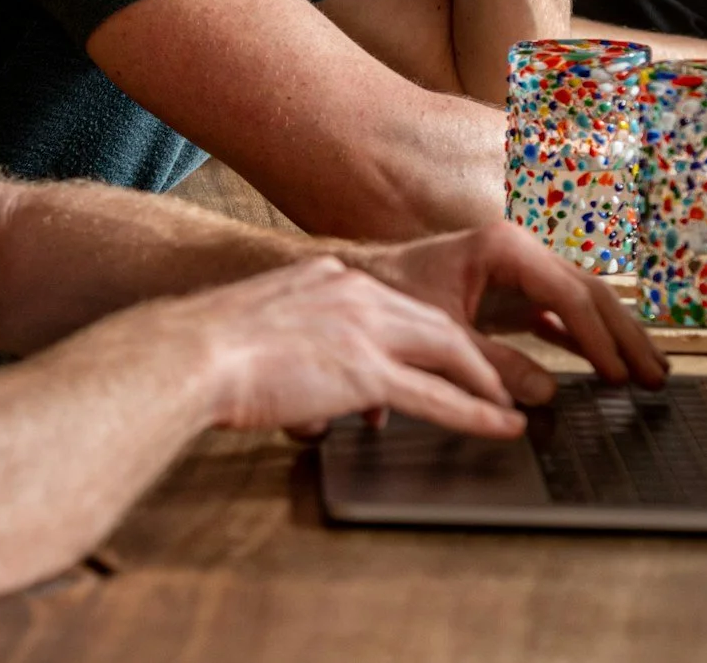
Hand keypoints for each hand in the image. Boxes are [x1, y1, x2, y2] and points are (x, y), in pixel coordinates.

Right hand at [155, 256, 531, 439]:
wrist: (192, 351)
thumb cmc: (211, 347)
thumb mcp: (264, 321)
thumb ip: (298, 334)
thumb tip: (305, 365)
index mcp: (335, 280)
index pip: (404, 304)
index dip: (437, 330)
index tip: (455, 349)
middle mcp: (359, 295)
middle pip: (440, 323)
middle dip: (478, 354)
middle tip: (506, 380)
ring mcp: (365, 331)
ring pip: (450, 353)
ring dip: (488, 382)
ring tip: (514, 405)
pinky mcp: (363, 372)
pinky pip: (436, 396)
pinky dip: (476, 413)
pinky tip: (502, 426)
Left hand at [349, 221, 667, 405]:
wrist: (360, 280)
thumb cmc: (391, 295)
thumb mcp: (441, 333)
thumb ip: (491, 364)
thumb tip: (545, 393)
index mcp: (505, 249)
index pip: (570, 295)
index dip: (600, 338)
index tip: (621, 375)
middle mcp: (520, 252)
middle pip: (590, 292)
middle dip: (626, 335)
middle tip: (658, 375)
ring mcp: (521, 271)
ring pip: (583, 303)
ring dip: (616, 338)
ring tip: (650, 371)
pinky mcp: (513, 293)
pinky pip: (562, 316)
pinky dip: (587, 340)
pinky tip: (610, 366)